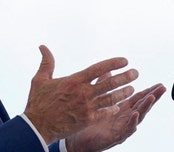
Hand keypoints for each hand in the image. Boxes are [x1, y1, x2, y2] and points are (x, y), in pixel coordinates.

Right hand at [24, 45, 138, 143]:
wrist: (37, 126)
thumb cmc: (38, 102)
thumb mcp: (40, 79)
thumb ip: (46, 62)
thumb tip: (43, 46)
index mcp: (74, 81)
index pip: (98, 69)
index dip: (113, 64)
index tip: (125, 61)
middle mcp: (83, 93)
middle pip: (110, 83)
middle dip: (125, 77)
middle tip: (135, 73)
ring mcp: (87, 107)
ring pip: (111, 98)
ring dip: (123, 93)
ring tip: (132, 89)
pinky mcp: (87, 120)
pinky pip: (104, 113)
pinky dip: (112, 109)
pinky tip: (118, 107)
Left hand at [65, 83, 166, 151]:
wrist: (78, 139)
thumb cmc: (90, 122)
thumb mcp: (99, 101)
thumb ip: (104, 86)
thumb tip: (108, 71)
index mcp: (122, 109)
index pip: (138, 98)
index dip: (149, 91)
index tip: (159, 84)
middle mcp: (124, 118)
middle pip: (142, 106)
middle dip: (153, 97)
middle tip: (162, 88)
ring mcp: (122, 127)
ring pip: (137, 117)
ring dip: (145, 107)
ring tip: (151, 98)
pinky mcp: (116, 136)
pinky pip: (126, 129)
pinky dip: (132, 122)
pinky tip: (136, 115)